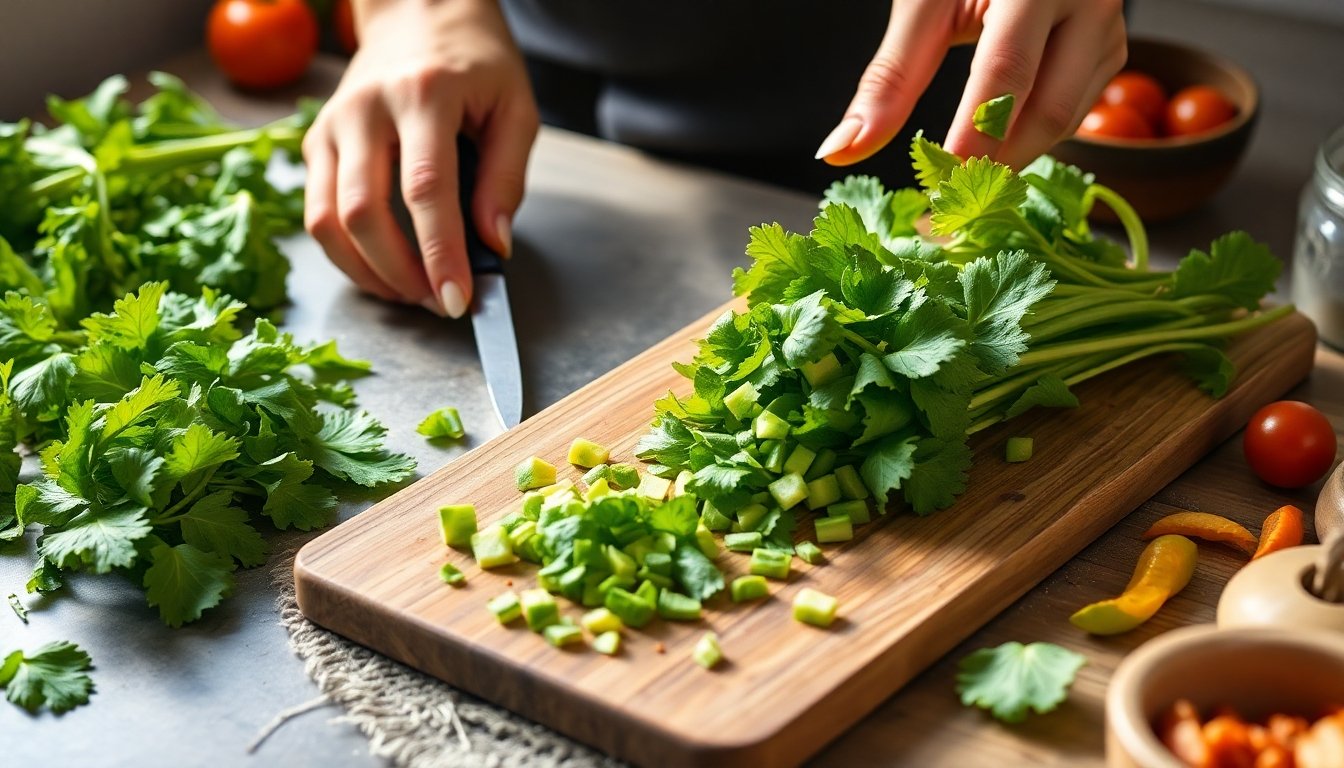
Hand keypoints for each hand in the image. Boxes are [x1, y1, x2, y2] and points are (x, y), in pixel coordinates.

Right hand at [303, 0, 537, 316]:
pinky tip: (383, 270)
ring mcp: (332, 125)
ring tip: (412, 294)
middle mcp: (365, 108)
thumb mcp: (515, 109)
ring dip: (368, 273)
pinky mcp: (314, 141)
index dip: (440, 253)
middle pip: (363, 211)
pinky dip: (347, 255)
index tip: (458, 300)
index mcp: (423, 94)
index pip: (425, 189)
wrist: (419, 11)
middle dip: (400, 273)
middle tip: (439, 303)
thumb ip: (507, 179)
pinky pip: (316, 213)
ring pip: (326, 220)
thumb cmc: (475, 61)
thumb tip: (492, 247)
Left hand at [816, 0, 1126, 168]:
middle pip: (1047, 110)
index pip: (1007, 74)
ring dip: (1012, 158)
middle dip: (995, 164)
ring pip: (1066, 120)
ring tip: (962, 185)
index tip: (937, 188)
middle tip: (946, 205)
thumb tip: (841, 152)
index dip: (973, 139)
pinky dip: (1031, 138)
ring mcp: (1111, 28)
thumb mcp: (922, 6)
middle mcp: (1089, 2)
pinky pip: (1076, 111)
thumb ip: (887, 80)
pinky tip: (994, 151)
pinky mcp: (1112, 49)